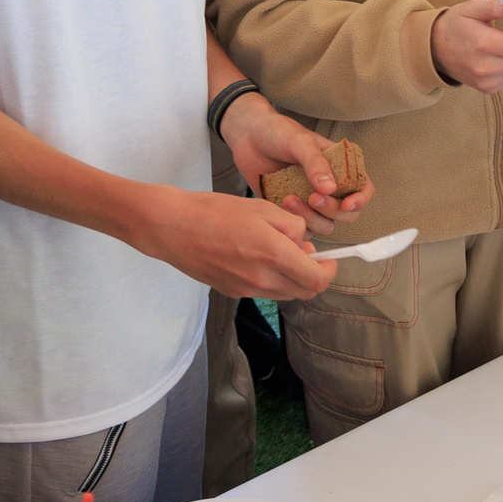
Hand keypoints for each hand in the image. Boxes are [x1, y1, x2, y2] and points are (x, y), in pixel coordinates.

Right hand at [131, 185, 335, 300]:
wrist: (172, 227)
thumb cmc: (214, 212)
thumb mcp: (262, 208)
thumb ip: (292, 227)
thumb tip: (304, 244)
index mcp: (273, 256)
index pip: (316, 280)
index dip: (329, 271)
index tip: (330, 260)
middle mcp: (261, 279)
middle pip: (303, 291)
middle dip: (311, 274)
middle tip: (302, 250)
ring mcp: (245, 289)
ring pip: (284, 293)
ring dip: (291, 277)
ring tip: (276, 250)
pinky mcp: (231, 291)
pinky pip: (262, 290)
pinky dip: (270, 278)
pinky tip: (255, 255)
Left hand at [220, 96, 374, 235]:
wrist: (248, 136)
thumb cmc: (278, 132)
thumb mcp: (299, 141)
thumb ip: (315, 162)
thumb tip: (330, 189)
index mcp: (341, 167)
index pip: (363, 189)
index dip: (360, 200)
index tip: (346, 204)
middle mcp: (330, 187)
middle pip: (346, 214)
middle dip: (332, 211)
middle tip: (312, 198)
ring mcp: (312, 201)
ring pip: (325, 225)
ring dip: (311, 219)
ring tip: (289, 199)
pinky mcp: (293, 212)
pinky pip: (303, 231)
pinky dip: (296, 226)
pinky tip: (281, 206)